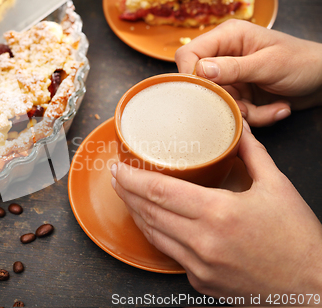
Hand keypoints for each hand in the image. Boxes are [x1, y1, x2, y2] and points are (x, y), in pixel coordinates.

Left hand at [110, 123, 321, 302]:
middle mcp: (202, 241)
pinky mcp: (200, 281)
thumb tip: (239, 128)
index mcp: (218, 213)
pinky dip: (155, 233)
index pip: (158, 191)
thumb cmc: (297, 239)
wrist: (311, 288)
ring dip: (134, 212)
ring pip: (152, 234)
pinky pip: (168, 253)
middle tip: (115, 176)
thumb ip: (252, 153)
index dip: (131, 178)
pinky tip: (152, 221)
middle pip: (147, 211)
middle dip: (125, 192)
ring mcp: (198, 266)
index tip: (118, 166)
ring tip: (126, 195)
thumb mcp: (277, 187)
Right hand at [175, 19, 321, 126]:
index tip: (202, 93)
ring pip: (219, 103)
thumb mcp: (268, 64)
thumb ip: (234, 67)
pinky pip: (235, 112)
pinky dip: (258, 116)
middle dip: (225, 102)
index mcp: (228, 37)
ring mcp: (232, 77)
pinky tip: (279, 108)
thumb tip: (200, 70)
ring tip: (275, 108)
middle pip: (201, 84)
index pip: (189, 53)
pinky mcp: (240, 94)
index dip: (189, 74)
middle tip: (247, 107)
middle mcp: (224, 56)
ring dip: (247, 113)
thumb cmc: (302, 61)